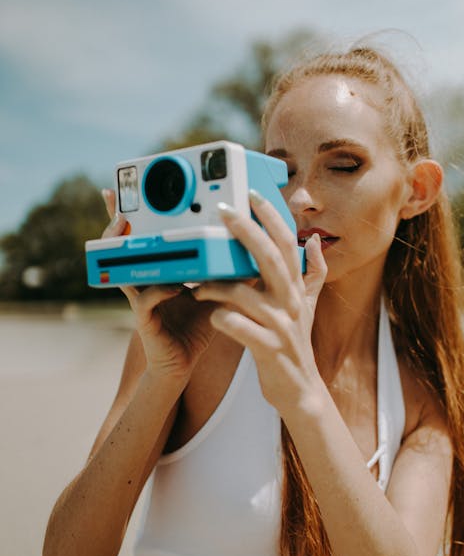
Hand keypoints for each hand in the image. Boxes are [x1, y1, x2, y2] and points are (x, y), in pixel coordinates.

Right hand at [100, 189, 216, 378]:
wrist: (184, 364)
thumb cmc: (197, 326)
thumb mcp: (216, 291)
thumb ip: (228, 270)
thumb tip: (254, 249)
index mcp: (161, 271)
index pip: (145, 238)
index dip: (135, 216)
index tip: (128, 191)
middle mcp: (146, 281)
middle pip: (123, 248)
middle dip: (117, 226)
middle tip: (119, 207)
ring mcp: (141, 298)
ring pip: (125, 269)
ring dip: (127, 251)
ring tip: (130, 232)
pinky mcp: (144, 319)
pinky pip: (145, 300)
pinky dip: (160, 290)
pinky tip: (174, 286)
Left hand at [193, 191, 327, 413]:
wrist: (300, 390)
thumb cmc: (296, 344)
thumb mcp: (309, 306)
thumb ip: (313, 272)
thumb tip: (314, 240)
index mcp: (296, 288)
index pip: (286, 244)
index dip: (272, 217)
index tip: (253, 194)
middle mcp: (291, 302)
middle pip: (269, 258)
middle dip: (245, 231)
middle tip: (223, 211)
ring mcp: (281, 325)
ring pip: (246, 293)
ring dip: (218, 286)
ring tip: (198, 286)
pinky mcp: (268, 348)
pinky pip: (239, 327)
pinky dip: (222, 319)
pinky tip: (211, 317)